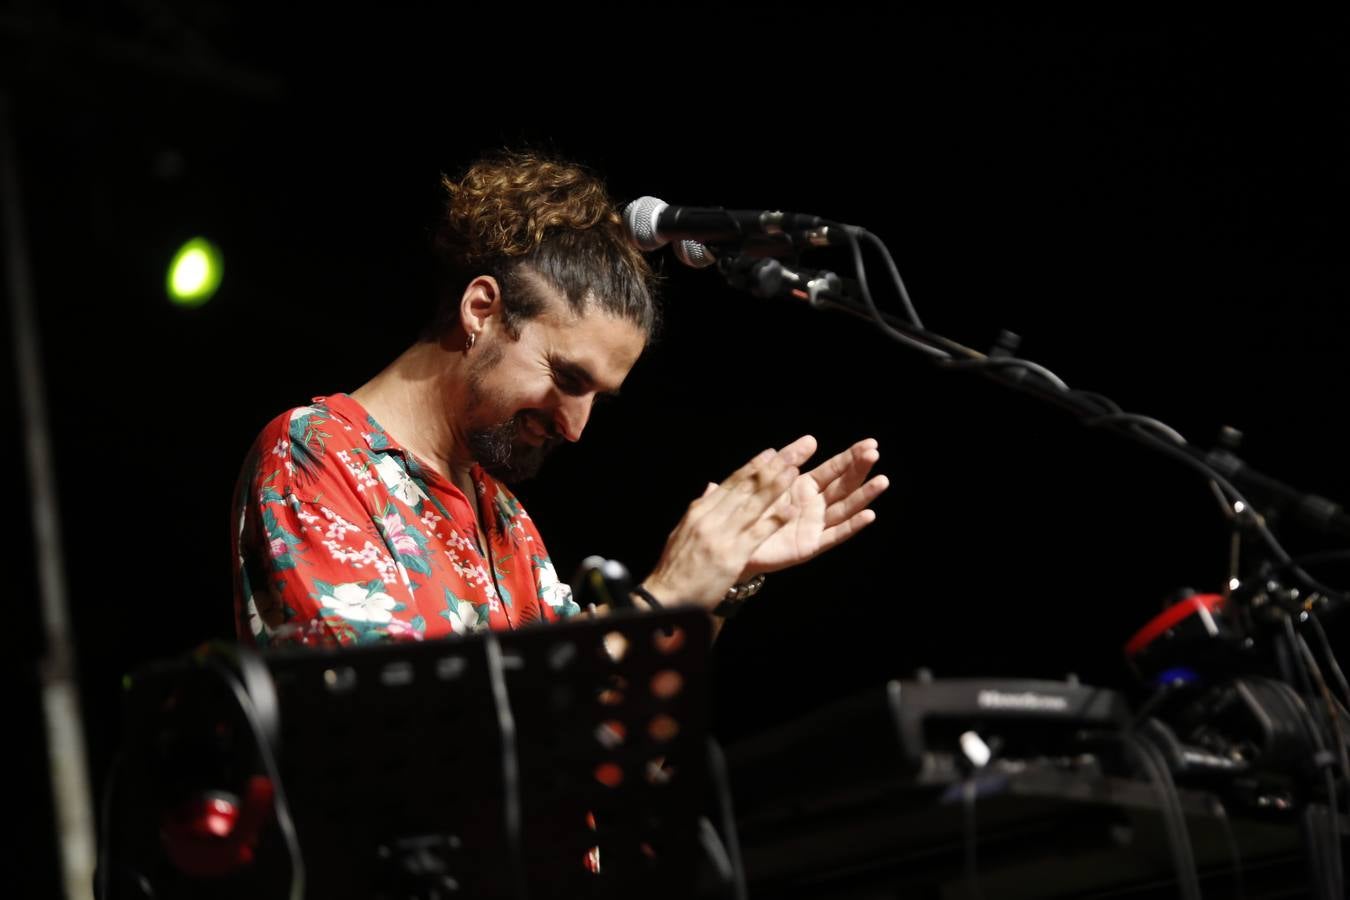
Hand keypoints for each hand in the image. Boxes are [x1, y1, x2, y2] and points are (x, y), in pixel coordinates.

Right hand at [642, 444, 811, 608]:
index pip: (730, 483)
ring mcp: (721, 536)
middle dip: (768, 469)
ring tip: (793, 472)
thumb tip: (711, 487)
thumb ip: (701, 509)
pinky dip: (775, 520)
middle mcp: (710, 518)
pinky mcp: (731, 556)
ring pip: (752, 505)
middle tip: (788, 454)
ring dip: (775, 487)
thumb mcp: (682, 532)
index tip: (769, 454)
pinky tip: (790, 510)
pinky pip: (757, 534)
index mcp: (699, 511)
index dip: (752, 467)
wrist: (665, 596)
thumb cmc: (674, 568)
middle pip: (744, 488)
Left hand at [738, 436, 887, 576]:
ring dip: (864, 495)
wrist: (733, 543)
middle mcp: (815, 505)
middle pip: (843, 485)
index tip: (870, 444)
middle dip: (859, 469)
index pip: (833, 469)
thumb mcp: (764, 482)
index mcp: (804, 487)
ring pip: (845, 508)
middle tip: (875, 453)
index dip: (850, 457)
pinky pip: (835, 535)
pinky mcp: (810, 546)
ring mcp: (815, 525)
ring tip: (882, 481)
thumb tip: (804, 441)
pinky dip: (852, 526)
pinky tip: (869, 515)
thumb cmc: (748, 511)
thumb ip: (783, 463)